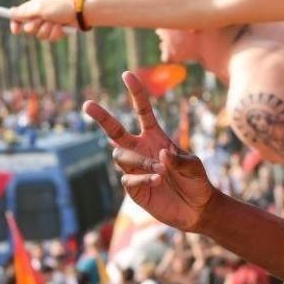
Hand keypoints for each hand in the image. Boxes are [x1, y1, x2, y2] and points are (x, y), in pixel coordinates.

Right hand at [9, 0, 74, 40]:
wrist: (79, 13)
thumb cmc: (60, 7)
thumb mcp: (41, 9)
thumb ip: (25, 12)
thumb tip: (11, 12)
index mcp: (33, 8)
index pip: (18, 17)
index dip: (15, 24)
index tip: (16, 31)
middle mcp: (39, 17)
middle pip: (28, 29)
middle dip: (35, 27)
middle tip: (43, 20)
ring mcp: (47, 25)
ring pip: (39, 36)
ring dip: (47, 30)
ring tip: (55, 23)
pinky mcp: (54, 32)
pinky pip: (49, 39)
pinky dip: (55, 33)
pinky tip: (61, 27)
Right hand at [84, 71, 214, 230]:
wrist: (196, 208)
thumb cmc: (196, 181)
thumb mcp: (194, 166)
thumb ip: (179, 159)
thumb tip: (159, 155)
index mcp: (155, 137)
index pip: (142, 111)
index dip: (136, 93)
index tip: (127, 74)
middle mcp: (140, 150)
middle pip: (114, 131)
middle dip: (101, 117)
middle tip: (87, 104)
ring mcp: (135, 169)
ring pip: (121, 156)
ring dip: (139, 161)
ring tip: (161, 172)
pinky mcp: (133, 188)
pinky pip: (128, 178)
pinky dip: (142, 179)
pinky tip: (157, 181)